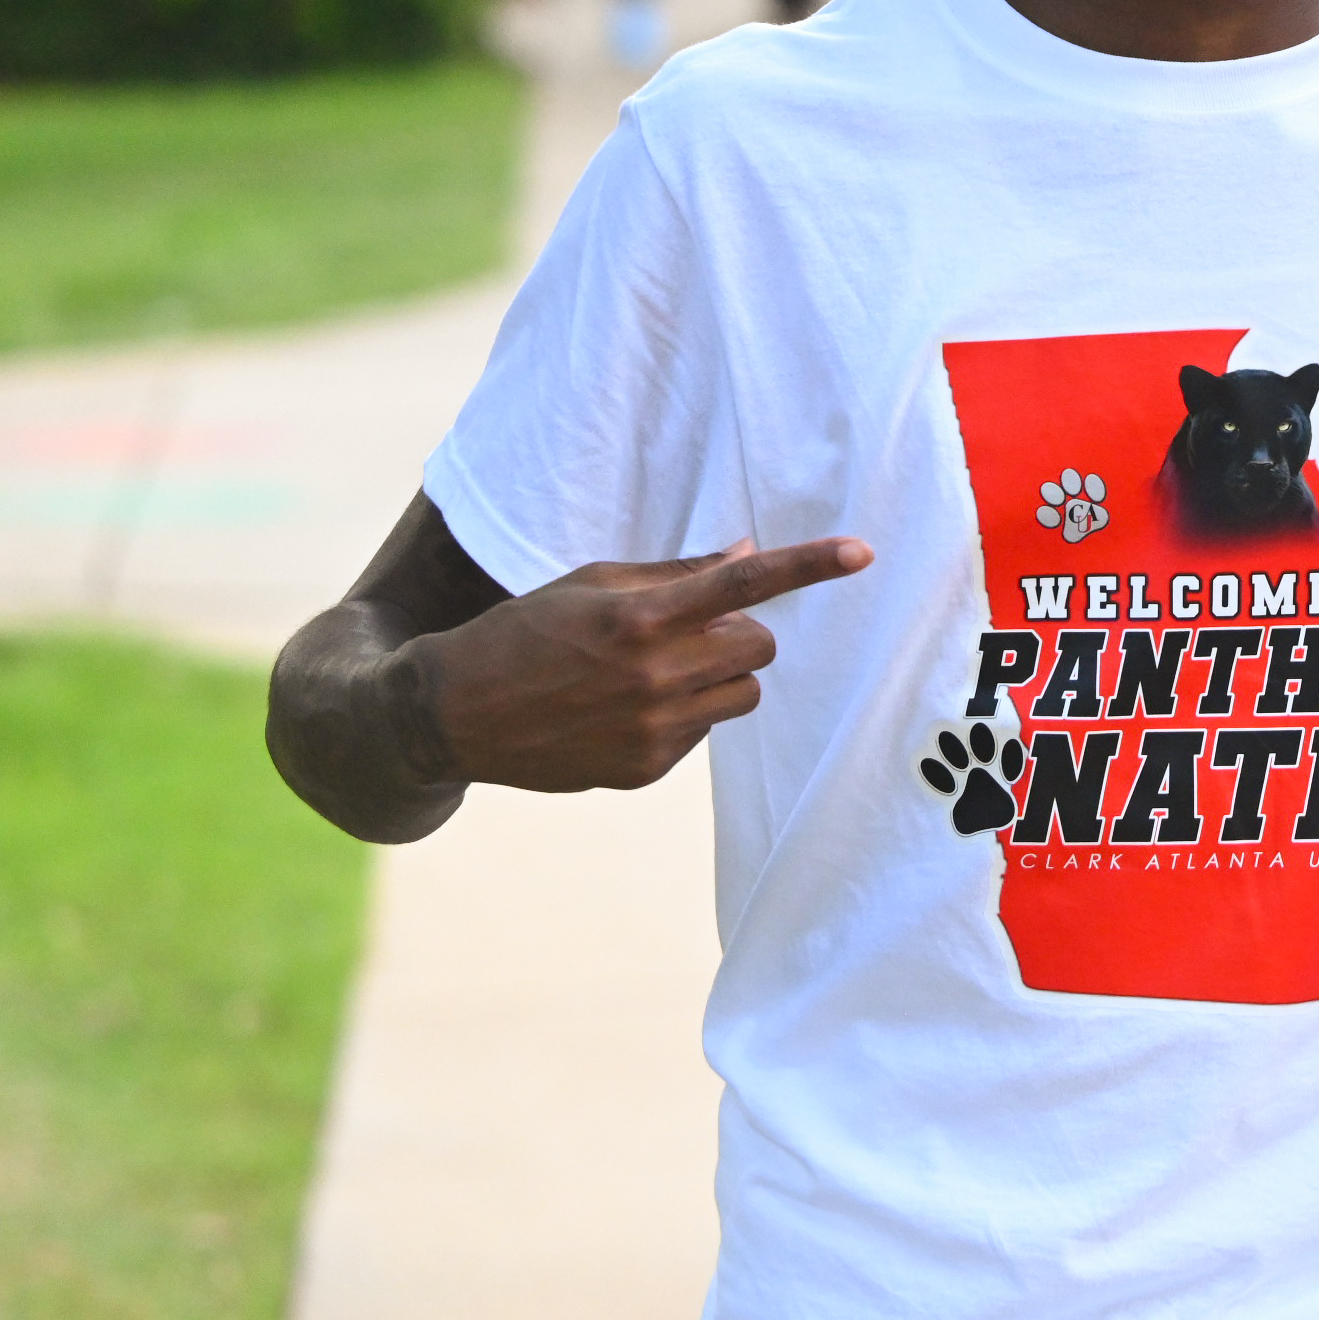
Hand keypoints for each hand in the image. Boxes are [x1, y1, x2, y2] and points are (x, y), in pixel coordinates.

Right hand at [406, 538, 871, 795]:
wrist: (455, 714)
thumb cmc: (526, 631)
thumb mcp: (591, 583)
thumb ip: (674, 573)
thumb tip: (745, 551)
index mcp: (639, 617)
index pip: (742, 584)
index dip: (807, 565)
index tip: (862, 553)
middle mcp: (654, 675)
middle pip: (759, 647)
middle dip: (738, 635)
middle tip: (688, 632)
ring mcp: (653, 728)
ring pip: (744, 694)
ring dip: (721, 676)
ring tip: (659, 671)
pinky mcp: (647, 768)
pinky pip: (705, 733)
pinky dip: (686, 716)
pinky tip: (626, 709)